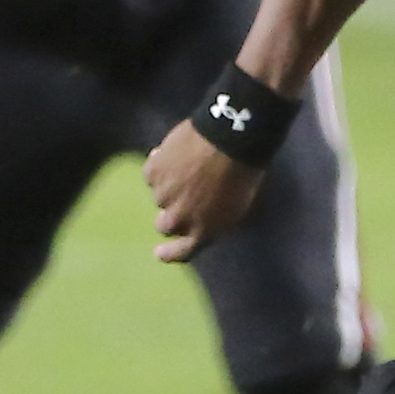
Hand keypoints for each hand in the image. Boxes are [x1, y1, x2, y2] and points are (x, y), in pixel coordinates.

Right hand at [146, 119, 267, 261]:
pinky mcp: (153, 173)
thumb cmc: (243, 171)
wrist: (232, 139)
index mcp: (204, 231)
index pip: (180, 252)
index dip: (169, 254)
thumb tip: (193, 219)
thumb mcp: (236, 206)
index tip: (159, 252)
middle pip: (164, 226)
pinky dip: (161, 165)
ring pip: (159, 196)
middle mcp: (179, 219)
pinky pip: (152, 173)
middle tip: (183, 197)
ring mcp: (163, 196)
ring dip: (169, 186)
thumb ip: (211, 219)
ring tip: (191, 166)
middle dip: (170, 215)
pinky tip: (178, 153)